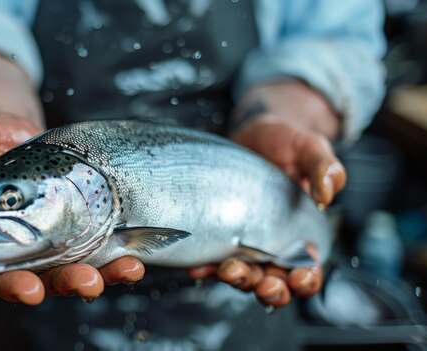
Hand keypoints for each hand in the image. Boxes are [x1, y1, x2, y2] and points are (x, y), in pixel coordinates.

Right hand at [0, 113, 144, 304]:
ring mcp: (56, 244)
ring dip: (104, 276)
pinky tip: (136, 258)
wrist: (20, 134)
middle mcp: (24, 250)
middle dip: (68, 283)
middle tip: (87, 282)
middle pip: (44, 279)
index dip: (8, 286)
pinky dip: (120, 258)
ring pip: (78, 271)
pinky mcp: (83, 232)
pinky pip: (102, 251)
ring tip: (126, 269)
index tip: (29, 289)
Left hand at [189, 81, 346, 306]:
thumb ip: (325, 168)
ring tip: (228, 270)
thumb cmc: (288, 141)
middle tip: (263, 283)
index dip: (306, 279)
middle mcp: (273, 244)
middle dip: (270, 289)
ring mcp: (244, 241)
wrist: (255, 131)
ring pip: (243, 276)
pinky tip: (197, 266)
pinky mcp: (219, 232)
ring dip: (238, 280)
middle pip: (274, 282)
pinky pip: (210, 258)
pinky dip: (204, 267)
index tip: (300, 275)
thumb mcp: (310, 148)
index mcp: (303, 234)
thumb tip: (326, 194)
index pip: (309, 269)